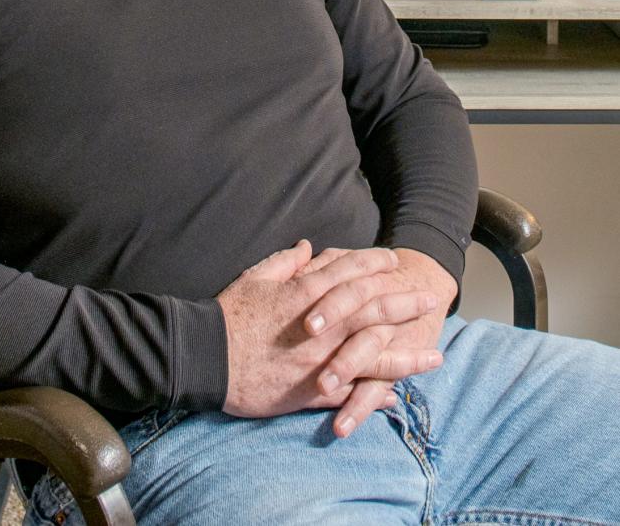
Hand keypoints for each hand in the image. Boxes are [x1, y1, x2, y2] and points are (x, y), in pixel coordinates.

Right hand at [219, 242, 444, 423]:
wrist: (209, 358)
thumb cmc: (229, 315)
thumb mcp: (255, 278)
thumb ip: (285, 262)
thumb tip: (309, 248)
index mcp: (306, 293)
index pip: (350, 272)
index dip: (374, 264)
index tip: (394, 261)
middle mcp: (322, 326)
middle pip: (373, 310)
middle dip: (404, 303)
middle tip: (430, 299)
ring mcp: (321, 360)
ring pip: (374, 355)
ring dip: (407, 355)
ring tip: (435, 355)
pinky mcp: (313, 391)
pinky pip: (353, 392)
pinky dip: (376, 393)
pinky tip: (398, 395)